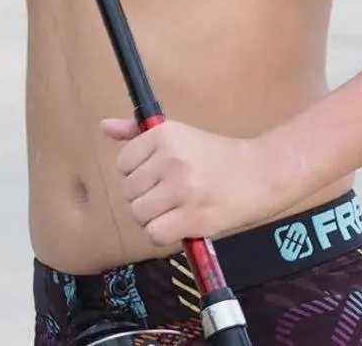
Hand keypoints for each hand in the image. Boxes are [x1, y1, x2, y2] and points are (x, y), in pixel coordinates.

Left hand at [101, 116, 278, 246]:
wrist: (258, 173)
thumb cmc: (214, 155)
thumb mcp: (177, 134)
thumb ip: (137, 132)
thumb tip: (103, 126)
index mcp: (164, 134)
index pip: (123, 163)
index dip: (138, 174)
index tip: (158, 174)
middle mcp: (170, 159)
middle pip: (129, 191)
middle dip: (145, 197)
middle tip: (169, 194)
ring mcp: (181, 189)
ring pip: (139, 214)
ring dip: (153, 218)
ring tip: (174, 209)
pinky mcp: (193, 217)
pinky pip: (155, 234)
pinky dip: (164, 234)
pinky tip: (179, 224)